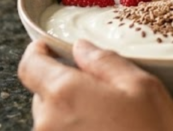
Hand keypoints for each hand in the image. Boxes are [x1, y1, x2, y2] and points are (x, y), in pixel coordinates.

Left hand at [18, 39, 172, 130]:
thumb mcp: (143, 88)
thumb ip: (106, 62)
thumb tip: (83, 49)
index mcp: (65, 93)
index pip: (30, 66)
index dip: (37, 53)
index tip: (46, 48)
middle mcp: (48, 123)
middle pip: (43, 95)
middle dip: (64, 88)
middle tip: (98, 92)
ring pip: (52, 121)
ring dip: (71, 115)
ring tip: (109, 121)